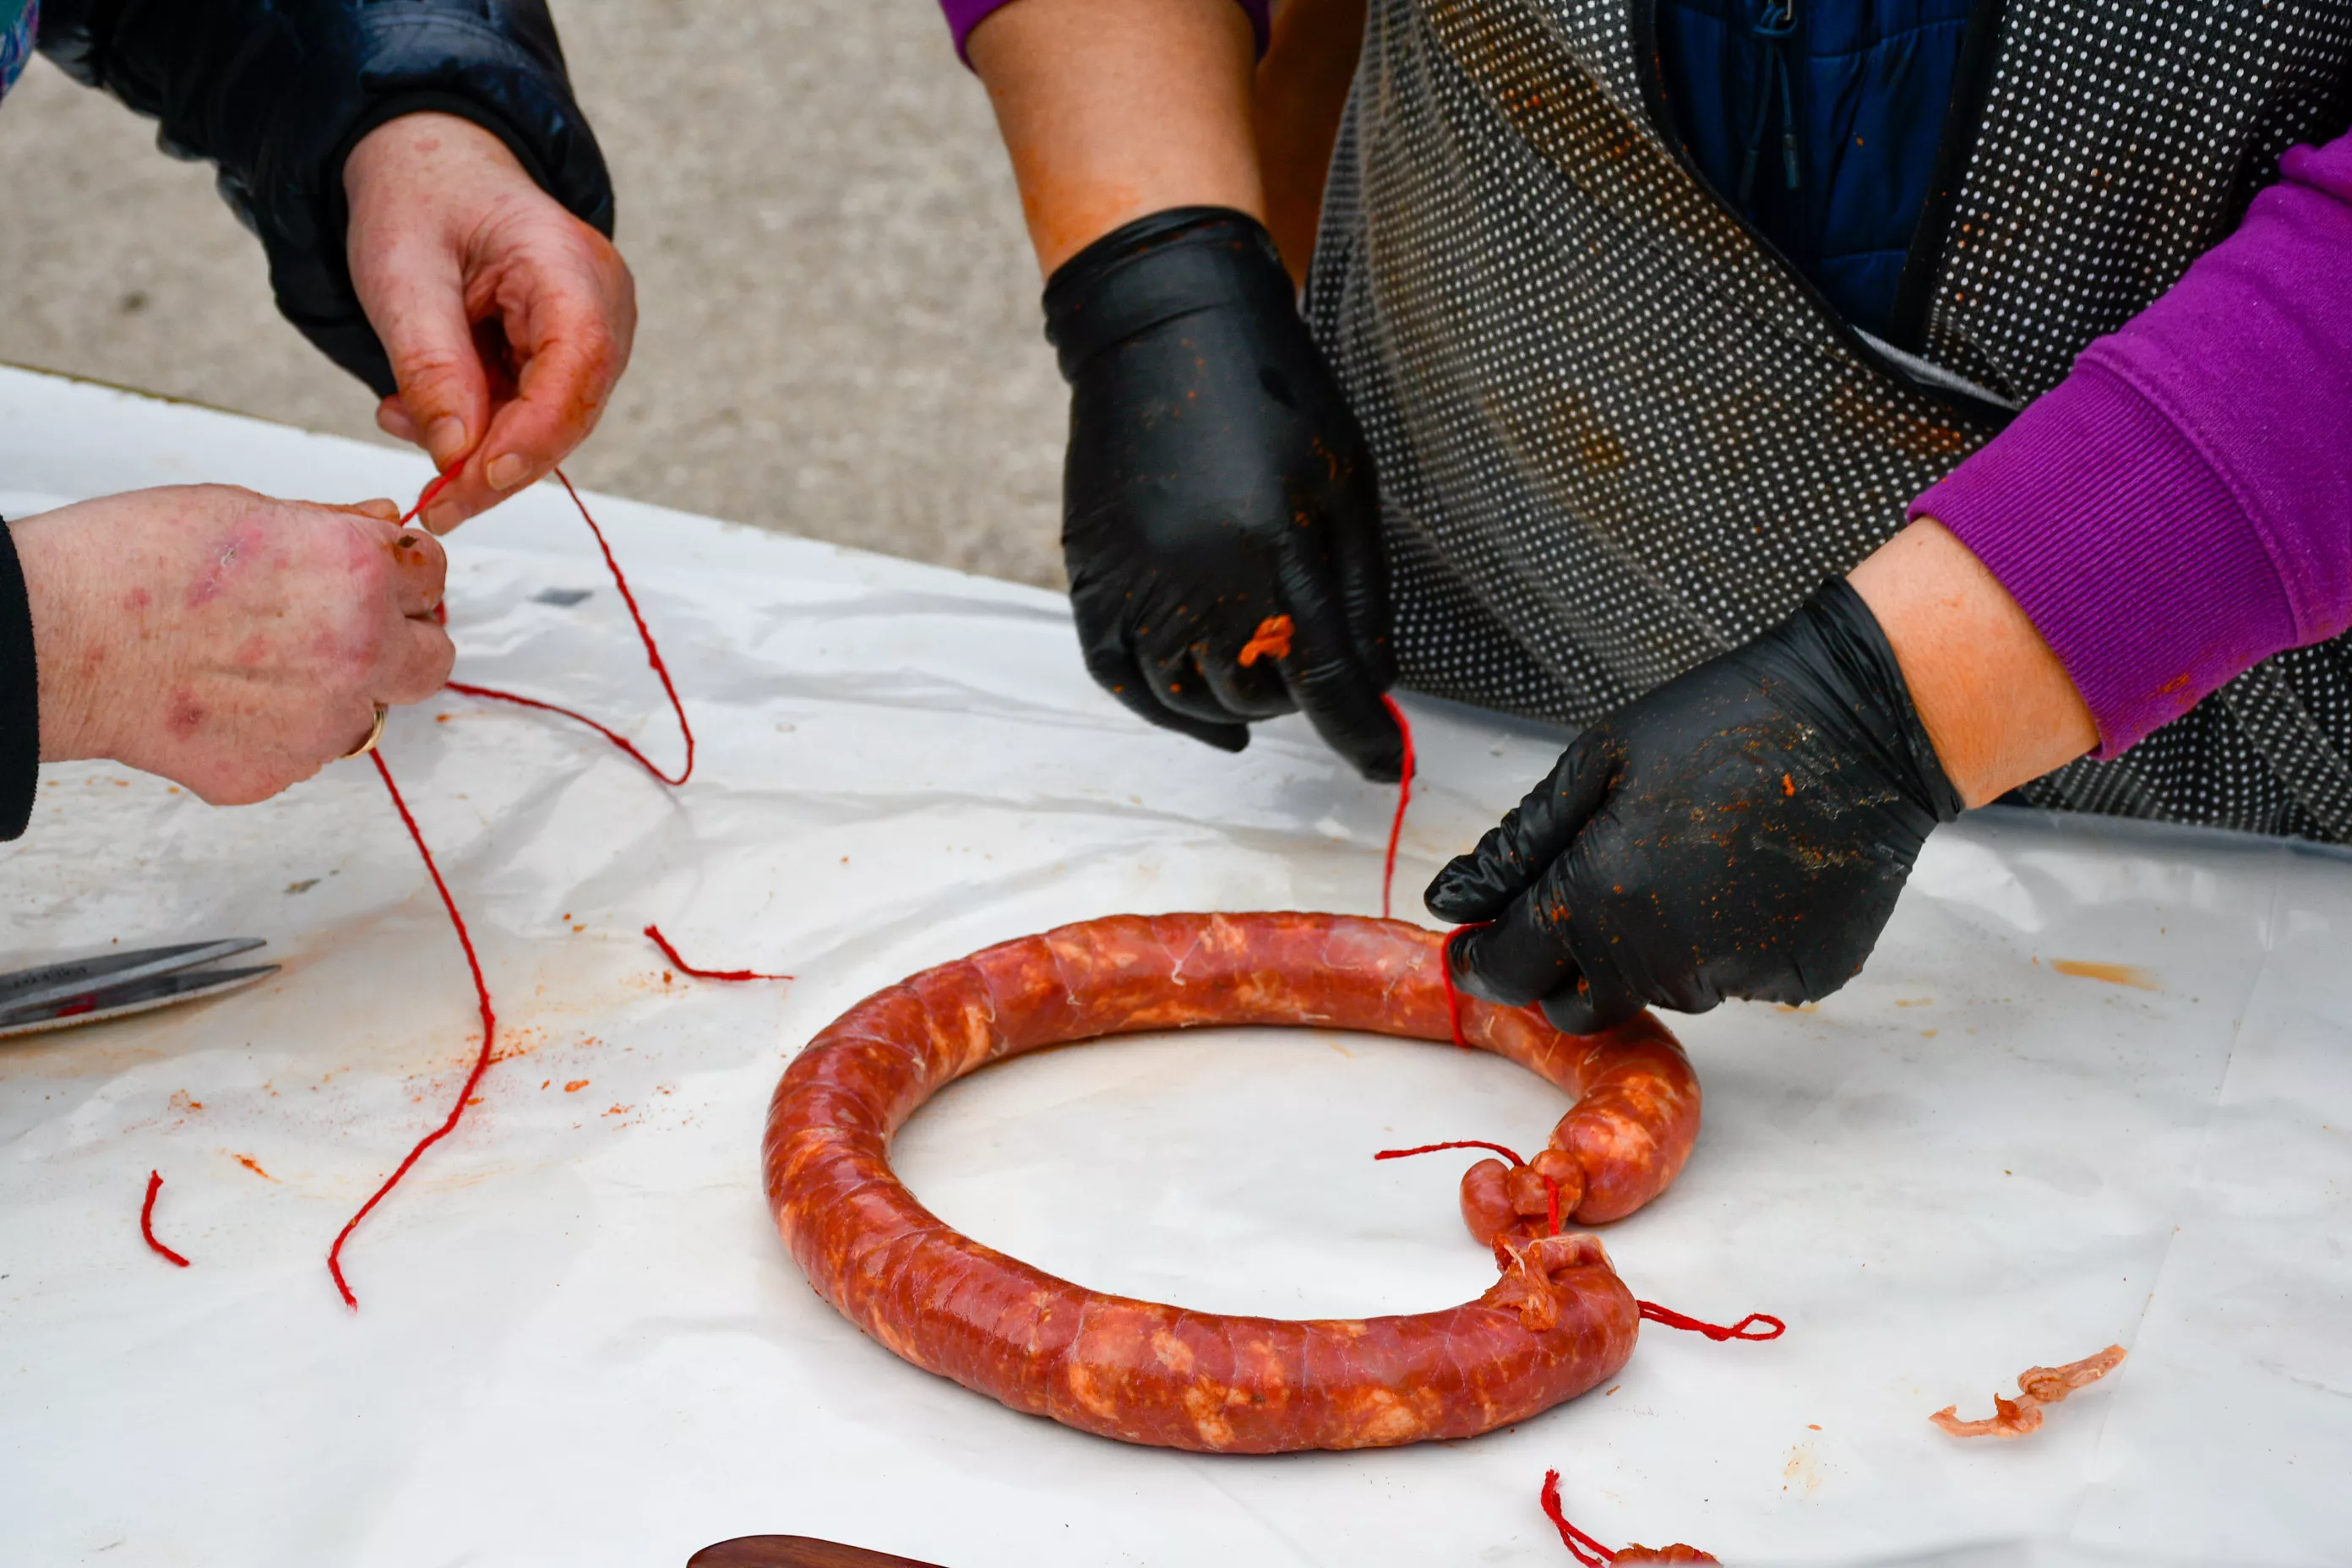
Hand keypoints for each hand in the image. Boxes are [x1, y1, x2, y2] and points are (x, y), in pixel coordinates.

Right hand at [12, 486, 454, 803]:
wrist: (53, 637)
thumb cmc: (130, 561)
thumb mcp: (246, 510)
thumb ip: (331, 525)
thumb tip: (383, 517)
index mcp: (360, 573)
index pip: (432, 577)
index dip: (403, 576)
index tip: (380, 580)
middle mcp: (360, 652)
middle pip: (432, 659)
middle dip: (401, 642)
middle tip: (346, 630)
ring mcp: (323, 723)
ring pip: (369, 712)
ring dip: (337, 692)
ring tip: (257, 663)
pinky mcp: (278, 772)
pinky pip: (304, 752)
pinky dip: (277, 731)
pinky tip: (222, 699)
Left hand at [344, 112, 635, 532]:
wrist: (433, 170)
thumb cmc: (420, 201)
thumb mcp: (399, 272)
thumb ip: (431, 363)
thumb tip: (457, 453)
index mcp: (568, 262)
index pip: (575, 366)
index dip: (533, 434)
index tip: (473, 481)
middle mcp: (602, 304)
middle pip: (569, 410)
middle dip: (498, 461)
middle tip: (435, 499)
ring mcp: (596, 333)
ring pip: (552, 424)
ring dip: (481, 445)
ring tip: (404, 417)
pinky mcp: (573, 358)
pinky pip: (536, 414)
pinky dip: (481, 427)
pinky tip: (429, 408)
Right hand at [1045, 208, 1402, 779]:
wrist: (1166, 328)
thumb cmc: (1277, 396)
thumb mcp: (1348, 483)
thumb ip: (1362, 590)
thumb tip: (1375, 683)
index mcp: (1272, 549)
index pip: (1323, 678)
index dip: (1361, 734)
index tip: (1386, 768)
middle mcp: (1194, 576)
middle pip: (1253, 694)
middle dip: (1297, 697)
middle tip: (1316, 668)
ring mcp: (1134, 578)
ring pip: (1184, 696)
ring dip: (1234, 707)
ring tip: (1265, 686)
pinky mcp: (1091, 570)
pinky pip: (1115, 673)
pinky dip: (1158, 709)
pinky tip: (1203, 719)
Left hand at [1426, 580, 1962, 1031]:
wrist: (1859, 723)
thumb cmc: (1725, 725)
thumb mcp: (1596, 764)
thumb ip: (1517, 847)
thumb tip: (1450, 901)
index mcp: (1599, 904)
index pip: (1507, 974)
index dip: (1482, 958)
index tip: (1475, 940)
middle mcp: (1664, 963)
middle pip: (1578, 1006)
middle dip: (1559, 967)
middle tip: (1581, 896)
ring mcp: (1736, 979)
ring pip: (1659, 993)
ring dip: (1647, 952)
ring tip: (1683, 862)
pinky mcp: (1797, 981)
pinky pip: (1733, 978)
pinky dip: (1724, 943)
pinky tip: (1745, 875)